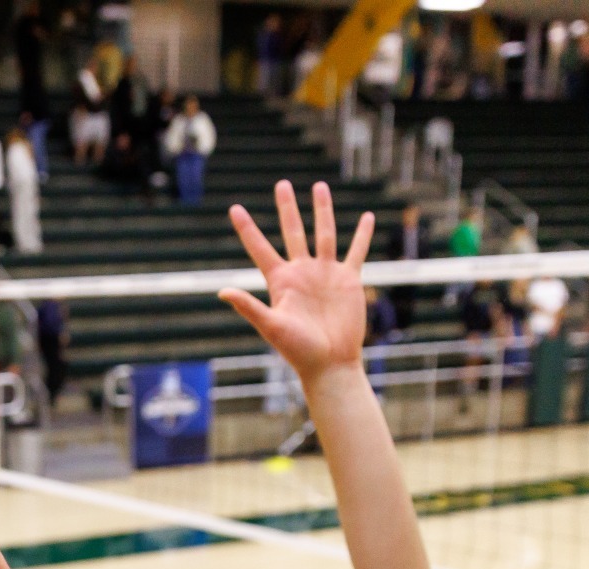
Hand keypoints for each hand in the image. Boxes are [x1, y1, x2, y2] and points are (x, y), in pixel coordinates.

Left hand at [219, 181, 374, 387]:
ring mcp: (325, 273)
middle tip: (281, 184)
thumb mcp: (272, 326)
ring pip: (324, 233)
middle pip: (292, 231)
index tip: (234, 208)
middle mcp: (301, 272)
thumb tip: (222, 292)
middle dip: (287, 208)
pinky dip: (362, 234)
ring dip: (322, 210)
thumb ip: (249, 307)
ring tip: (319, 186)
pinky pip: (356, 252)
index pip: (259, 248)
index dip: (247, 229)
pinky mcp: (348, 279)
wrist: (330, 363)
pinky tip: (367, 217)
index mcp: (280, 281)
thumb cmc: (298, 350)